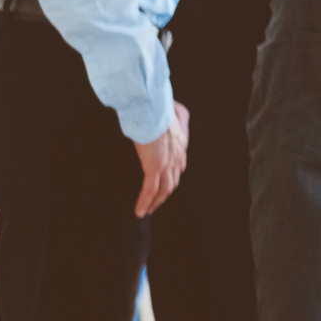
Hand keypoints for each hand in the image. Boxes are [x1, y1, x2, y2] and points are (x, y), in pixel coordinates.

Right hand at [133, 101, 189, 217]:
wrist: (153, 109)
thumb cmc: (158, 108)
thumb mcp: (173, 112)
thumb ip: (175, 116)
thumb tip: (171, 113)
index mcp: (181, 144)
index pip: (180, 166)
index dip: (172, 177)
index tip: (165, 184)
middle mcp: (177, 156)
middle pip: (173, 181)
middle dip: (165, 194)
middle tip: (156, 203)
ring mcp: (167, 163)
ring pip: (164, 190)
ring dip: (156, 202)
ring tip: (148, 211)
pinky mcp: (155, 167)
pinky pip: (150, 190)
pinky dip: (144, 202)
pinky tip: (139, 211)